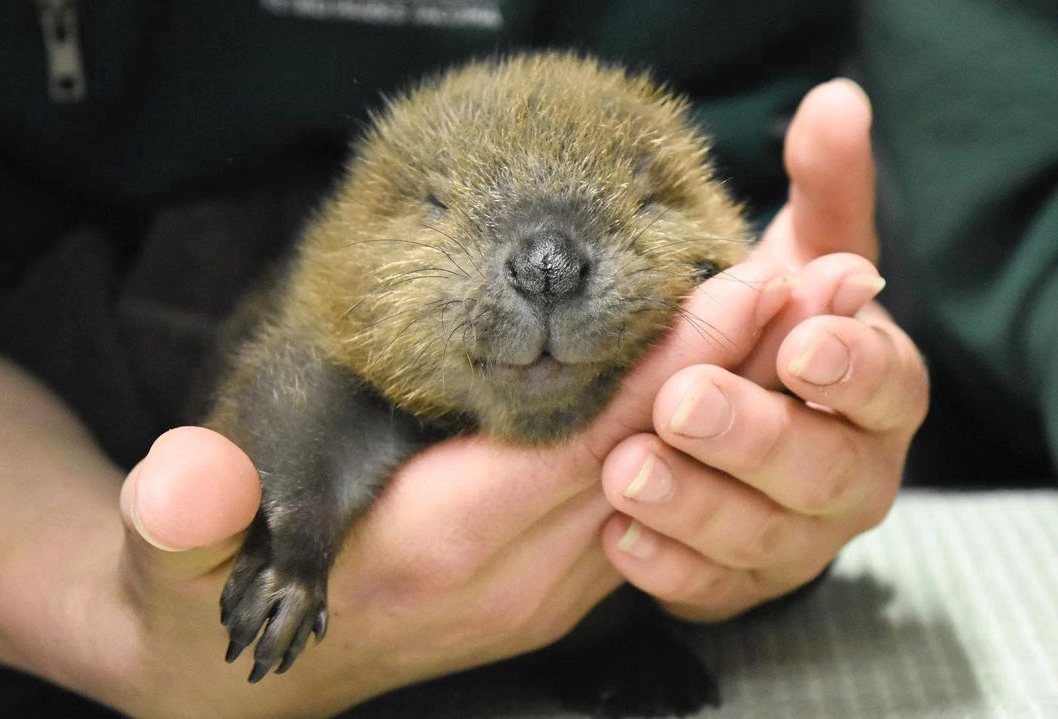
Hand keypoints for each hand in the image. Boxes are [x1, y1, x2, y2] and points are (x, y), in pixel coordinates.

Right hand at [0, 251, 817, 717]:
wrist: (255, 674)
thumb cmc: (223, 596)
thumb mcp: (181, 565)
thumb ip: (189, 520)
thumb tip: (188, 475)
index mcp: (441, 549)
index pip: (584, 447)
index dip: (669, 372)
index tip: (747, 289)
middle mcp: (518, 578)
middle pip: (656, 460)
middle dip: (742, 372)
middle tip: (828, 280)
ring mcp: (550, 589)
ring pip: (668, 481)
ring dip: (735, 401)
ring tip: (807, 312)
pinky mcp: (556, 583)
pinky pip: (647, 498)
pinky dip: (695, 436)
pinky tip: (728, 378)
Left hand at [595, 79, 929, 620]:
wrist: (732, 434)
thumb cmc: (767, 338)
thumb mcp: (794, 264)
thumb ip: (820, 193)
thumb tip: (834, 102)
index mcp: (876, 394)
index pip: (887, 385)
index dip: (849, 368)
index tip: (800, 343)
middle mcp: (852, 474)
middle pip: (821, 469)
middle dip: (753, 435)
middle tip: (683, 405)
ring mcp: (798, 539)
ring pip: (763, 539)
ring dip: (695, 504)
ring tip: (627, 469)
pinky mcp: (741, 584)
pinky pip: (711, 590)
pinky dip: (667, 565)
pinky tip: (620, 536)